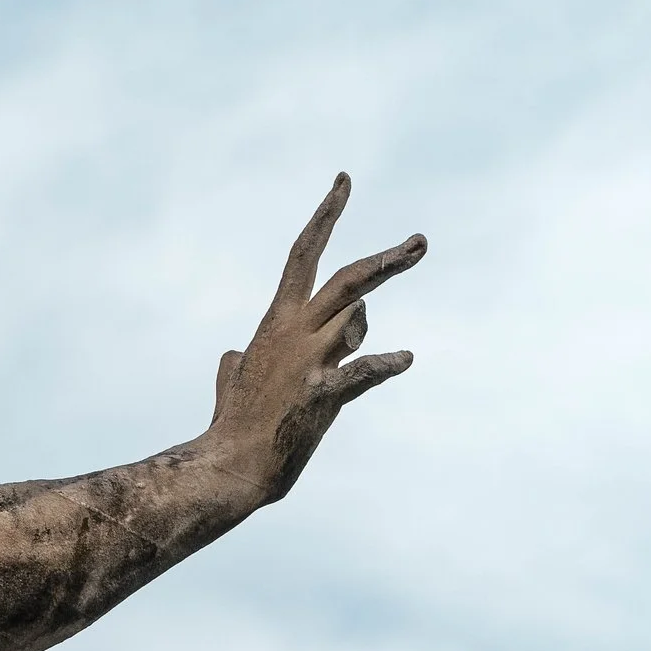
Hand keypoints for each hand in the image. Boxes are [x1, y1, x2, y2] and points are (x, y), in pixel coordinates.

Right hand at [205, 173, 425, 504]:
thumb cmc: (232, 427)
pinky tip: (404, 359)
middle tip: (421, 243)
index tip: (344, 183)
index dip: (325, 215)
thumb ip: (235, 362)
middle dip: (387, 260)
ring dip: (364, 332)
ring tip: (363, 362)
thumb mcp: (231, 381)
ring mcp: (309, 362)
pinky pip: (365, 370)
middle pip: (347, 279)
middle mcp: (294, 332)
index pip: (302, 253)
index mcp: (276, 321)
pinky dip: (388, 362)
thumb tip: (233, 355)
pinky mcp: (323, 396)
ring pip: (356, 320)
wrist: (229, 467)